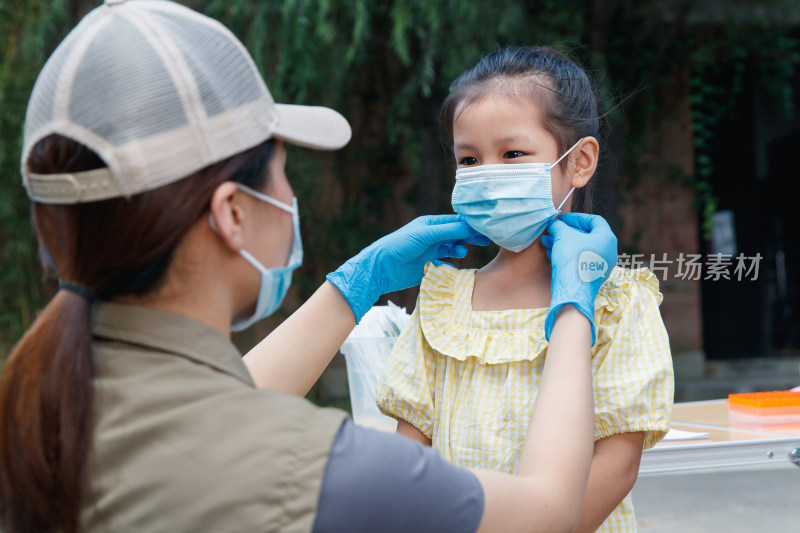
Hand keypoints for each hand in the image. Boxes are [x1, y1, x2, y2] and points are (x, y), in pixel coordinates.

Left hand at [327, 215, 489, 321]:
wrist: (381, 269)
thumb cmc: (400, 245)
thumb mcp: (426, 235)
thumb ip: (449, 231)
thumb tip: (472, 225)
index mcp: (431, 224)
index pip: (456, 221)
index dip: (471, 225)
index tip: (486, 228)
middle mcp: (432, 235)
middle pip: (457, 233)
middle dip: (471, 236)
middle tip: (486, 240)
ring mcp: (431, 250)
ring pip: (453, 247)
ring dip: (460, 248)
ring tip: (461, 252)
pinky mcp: (428, 264)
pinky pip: (446, 261)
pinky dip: (453, 261)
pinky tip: (456, 262)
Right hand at [540, 213, 616, 344]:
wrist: (573, 289)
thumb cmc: (572, 258)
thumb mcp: (563, 236)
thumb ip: (558, 226)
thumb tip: (553, 224)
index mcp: (607, 238)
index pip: (594, 220)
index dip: (577, 218)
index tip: (562, 219)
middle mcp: (608, 251)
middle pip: (586, 235)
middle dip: (567, 231)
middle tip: (553, 229)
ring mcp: (601, 265)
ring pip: (580, 248)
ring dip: (563, 243)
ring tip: (547, 240)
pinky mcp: (591, 276)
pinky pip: (579, 260)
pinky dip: (566, 254)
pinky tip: (550, 252)